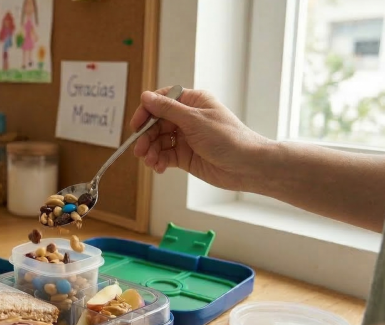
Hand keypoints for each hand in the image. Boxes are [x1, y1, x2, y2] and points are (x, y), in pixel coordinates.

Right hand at [130, 86, 272, 190]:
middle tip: (140, 151)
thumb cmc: (228, 138)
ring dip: (151, 151)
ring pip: (159, 141)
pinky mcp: (186, 156)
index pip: (162, 101)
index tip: (136, 125)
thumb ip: (168, 109)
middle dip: (146, 137)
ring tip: (150, 162)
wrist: (248, 166)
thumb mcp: (195, 120)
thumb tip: (145, 96)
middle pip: (156, 123)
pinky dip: (159, 161)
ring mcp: (186, 138)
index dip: (147, 111)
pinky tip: (158, 167)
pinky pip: (165, 155)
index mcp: (192, 102)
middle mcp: (187, 118)